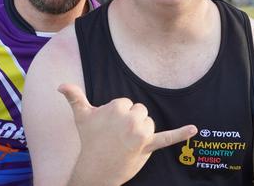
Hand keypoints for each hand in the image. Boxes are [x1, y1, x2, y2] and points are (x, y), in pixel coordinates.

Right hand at [59, 83, 196, 184]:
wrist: (95, 168)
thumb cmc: (89, 140)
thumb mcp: (80, 116)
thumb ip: (73, 97)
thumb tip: (59, 85)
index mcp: (117, 106)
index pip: (127, 103)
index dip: (118, 115)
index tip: (109, 126)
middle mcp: (130, 117)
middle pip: (140, 111)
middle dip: (130, 122)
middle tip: (117, 135)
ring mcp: (140, 133)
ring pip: (149, 123)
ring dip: (140, 131)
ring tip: (126, 142)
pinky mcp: (149, 146)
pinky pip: (168, 138)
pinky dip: (181, 134)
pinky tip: (194, 129)